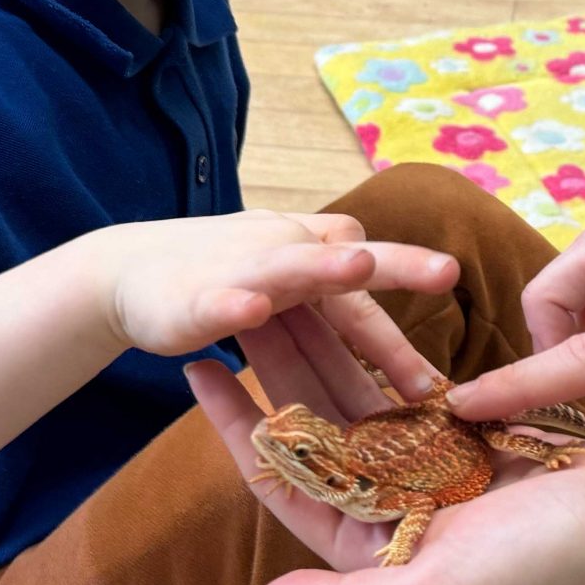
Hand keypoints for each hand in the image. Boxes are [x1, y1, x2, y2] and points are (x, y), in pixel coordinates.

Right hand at [97, 210, 454, 394]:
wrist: (125, 272)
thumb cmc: (219, 277)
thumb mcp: (286, 279)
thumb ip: (335, 295)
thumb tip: (397, 314)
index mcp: (312, 259)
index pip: (373, 281)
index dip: (414, 301)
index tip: (459, 329)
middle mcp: (284, 256)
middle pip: (348, 265)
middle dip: (396, 266)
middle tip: (446, 271)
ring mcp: (238, 273)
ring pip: (289, 271)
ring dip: (323, 267)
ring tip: (358, 265)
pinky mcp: (190, 300)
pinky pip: (215, 303)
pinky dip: (232, 304)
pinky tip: (250, 310)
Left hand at [186, 319, 584, 584]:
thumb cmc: (544, 575)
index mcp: (378, 551)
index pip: (289, 483)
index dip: (241, 429)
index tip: (198, 373)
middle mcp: (399, 511)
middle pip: (321, 428)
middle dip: (278, 367)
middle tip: (233, 305)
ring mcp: (439, 470)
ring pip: (364, 396)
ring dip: (324, 344)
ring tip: (280, 290)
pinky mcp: (481, 435)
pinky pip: (417, 382)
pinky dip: (385, 343)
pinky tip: (352, 301)